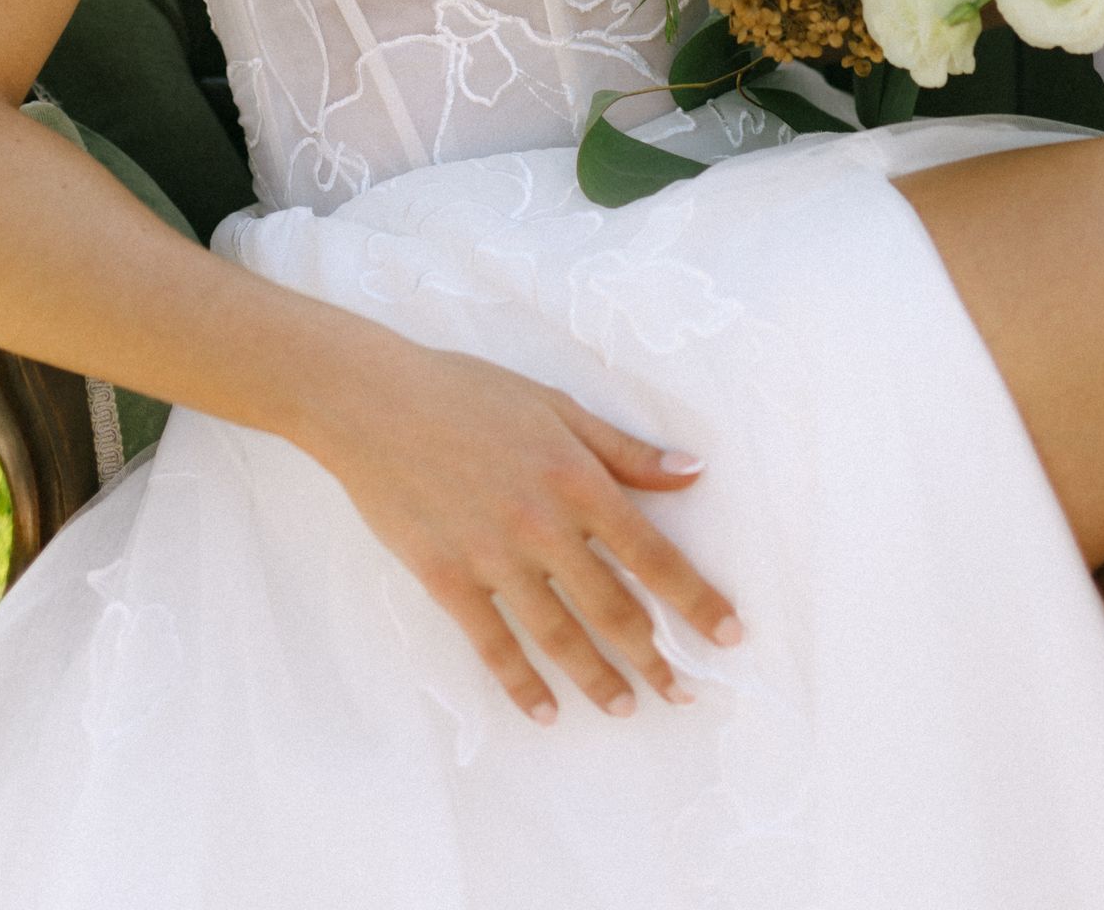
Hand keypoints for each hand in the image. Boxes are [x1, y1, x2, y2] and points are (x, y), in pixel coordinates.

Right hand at [300, 330, 743, 723]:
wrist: (376, 402)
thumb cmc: (469, 393)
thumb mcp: (557, 407)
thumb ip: (625, 450)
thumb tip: (693, 473)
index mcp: (577, 479)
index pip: (652, 554)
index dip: (695, 600)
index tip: (728, 636)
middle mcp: (543, 527)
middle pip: (613, 608)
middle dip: (655, 656)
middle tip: (684, 692)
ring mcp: (493, 559)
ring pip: (560, 636)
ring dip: (599, 678)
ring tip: (627, 708)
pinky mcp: (447, 580)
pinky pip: (493, 646)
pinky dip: (523, 684)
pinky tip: (546, 710)